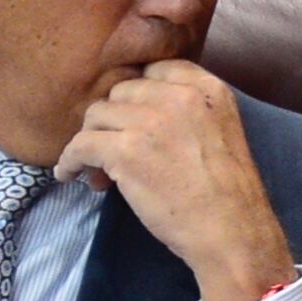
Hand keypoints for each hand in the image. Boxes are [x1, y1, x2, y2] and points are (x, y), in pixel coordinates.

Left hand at [56, 59, 296, 300]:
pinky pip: (80, 144)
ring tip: (97, 170)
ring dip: (91, 141)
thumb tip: (134, 113)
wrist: (231, 230)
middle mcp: (179, 95)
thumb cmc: (229, 193)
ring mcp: (150, 121)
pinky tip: (70, 174)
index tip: (134, 119)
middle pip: (121, 91)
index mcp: (208, 89)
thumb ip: (189, 111)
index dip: (138, 96)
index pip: (155, 70)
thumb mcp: (222, 132)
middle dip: (114, 119)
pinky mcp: (125, 150)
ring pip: (96, 115)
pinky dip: (70, 160)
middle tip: (115, 151)